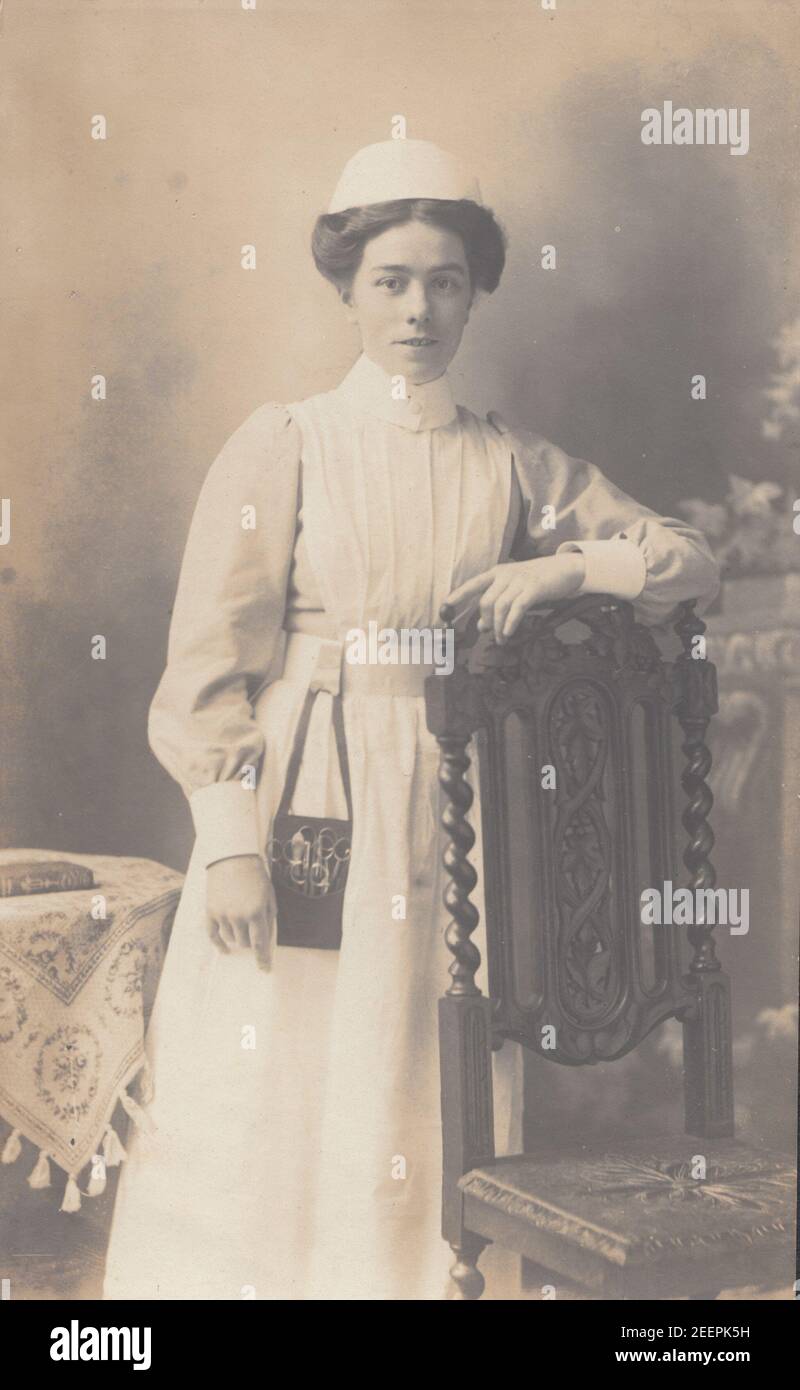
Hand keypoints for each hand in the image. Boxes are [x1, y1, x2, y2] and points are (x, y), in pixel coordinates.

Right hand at [206, 854, 275, 972]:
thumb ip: (269, 917)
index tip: (265, 969)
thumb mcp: (269, 895)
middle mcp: (239, 916)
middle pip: (245, 943)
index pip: (260, 943)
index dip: (263, 959)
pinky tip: (225, 950)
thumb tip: (267, 938)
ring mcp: (223, 914)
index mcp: (256, 912)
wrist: (232, 859)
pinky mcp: (211, 912)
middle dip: (251, 942)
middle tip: (253, 932)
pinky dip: (219, 945)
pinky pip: (213, 935)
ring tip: (241, 926)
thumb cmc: (255, 876)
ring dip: (238, 938)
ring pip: (231, 939)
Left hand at [444, 553, 584, 644]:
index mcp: (497, 572)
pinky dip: (510, 623)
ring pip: (500, 607)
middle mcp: (505, 575)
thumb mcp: (515, 589)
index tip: (445, 607)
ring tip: (502, 638)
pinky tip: (509, 633)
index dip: (458, 596)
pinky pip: (516, 608)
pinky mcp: (533, 588)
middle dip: (486, 621)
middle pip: (486, 602)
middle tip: (492, 634)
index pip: (473, 584)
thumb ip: (498, 604)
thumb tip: (481, 626)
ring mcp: (519, 580)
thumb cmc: (538, 580)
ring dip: (498, 627)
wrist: (565, 568)